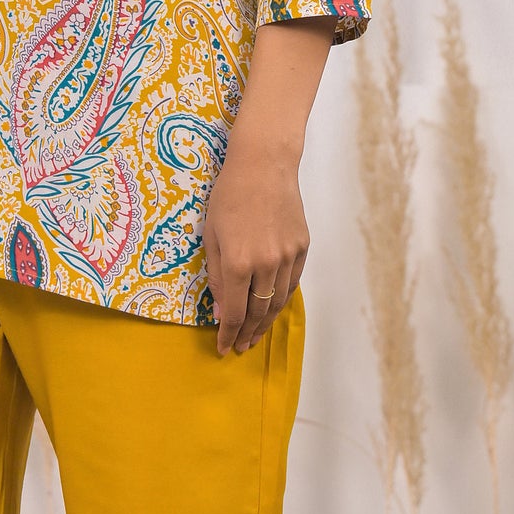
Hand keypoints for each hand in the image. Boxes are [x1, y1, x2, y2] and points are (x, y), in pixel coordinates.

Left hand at [200, 17, 332, 355]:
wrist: (264, 165)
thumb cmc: (228, 196)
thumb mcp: (211, 235)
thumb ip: (216, 276)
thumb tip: (222, 313)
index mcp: (238, 263)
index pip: (235, 313)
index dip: (228, 334)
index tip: (223, 348)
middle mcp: (265, 265)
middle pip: (258, 313)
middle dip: (247, 335)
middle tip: (239, 348)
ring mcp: (287, 257)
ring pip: (278, 303)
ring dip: (266, 323)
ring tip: (255, 336)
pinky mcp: (302, 247)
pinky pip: (292, 283)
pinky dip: (282, 301)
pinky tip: (273, 308)